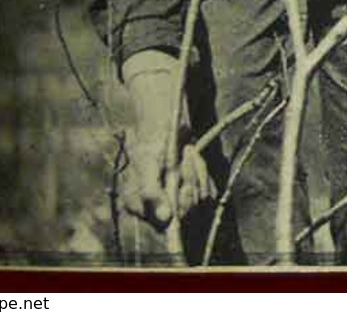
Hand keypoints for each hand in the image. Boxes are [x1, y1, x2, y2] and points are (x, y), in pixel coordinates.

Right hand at [121, 52, 214, 229]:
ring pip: (198, 199)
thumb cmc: (153, 141)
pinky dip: (203, 171)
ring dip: (196, 173)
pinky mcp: (191, 188)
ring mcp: (175, 198)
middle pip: (186, 212)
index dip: (179, 206)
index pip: (165, 224)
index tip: (184, 185)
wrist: (168, 121)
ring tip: (186, 154)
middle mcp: (157, 206)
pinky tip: (192, 156)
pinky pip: (207, 190)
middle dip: (190, 184)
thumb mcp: (147, 164)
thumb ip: (150, 192)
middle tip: (184, 160)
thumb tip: (165, 219)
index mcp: (138, 205)